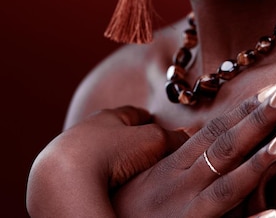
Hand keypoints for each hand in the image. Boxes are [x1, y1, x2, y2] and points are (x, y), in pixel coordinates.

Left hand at [26, 105, 186, 217]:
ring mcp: (72, 150)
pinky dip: (96, 174)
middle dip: (128, 140)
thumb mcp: (152, 141)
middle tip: (145, 154)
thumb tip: (189, 139)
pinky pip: (85, 170)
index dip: (149, 121)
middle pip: (114, 132)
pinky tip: (104, 185)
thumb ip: (172, 139)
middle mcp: (88, 128)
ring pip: (97, 151)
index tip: (158, 128)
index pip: (133, 114)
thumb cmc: (111, 153)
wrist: (66, 179)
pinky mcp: (62, 173)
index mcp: (109, 115)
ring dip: (110, 159)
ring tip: (124, 173)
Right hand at [113, 84, 275, 216]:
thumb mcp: (143, 177)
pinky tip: (275, 214)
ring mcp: (187, 216)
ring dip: (258, 162)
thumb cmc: (120, 208)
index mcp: (172, 167)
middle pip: (224, 147)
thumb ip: (170, 157)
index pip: (213, 131)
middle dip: (257, 119)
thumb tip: (192, 135)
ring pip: (227, 185)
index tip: (270, 88)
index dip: (243, 109)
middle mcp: (180, 186)